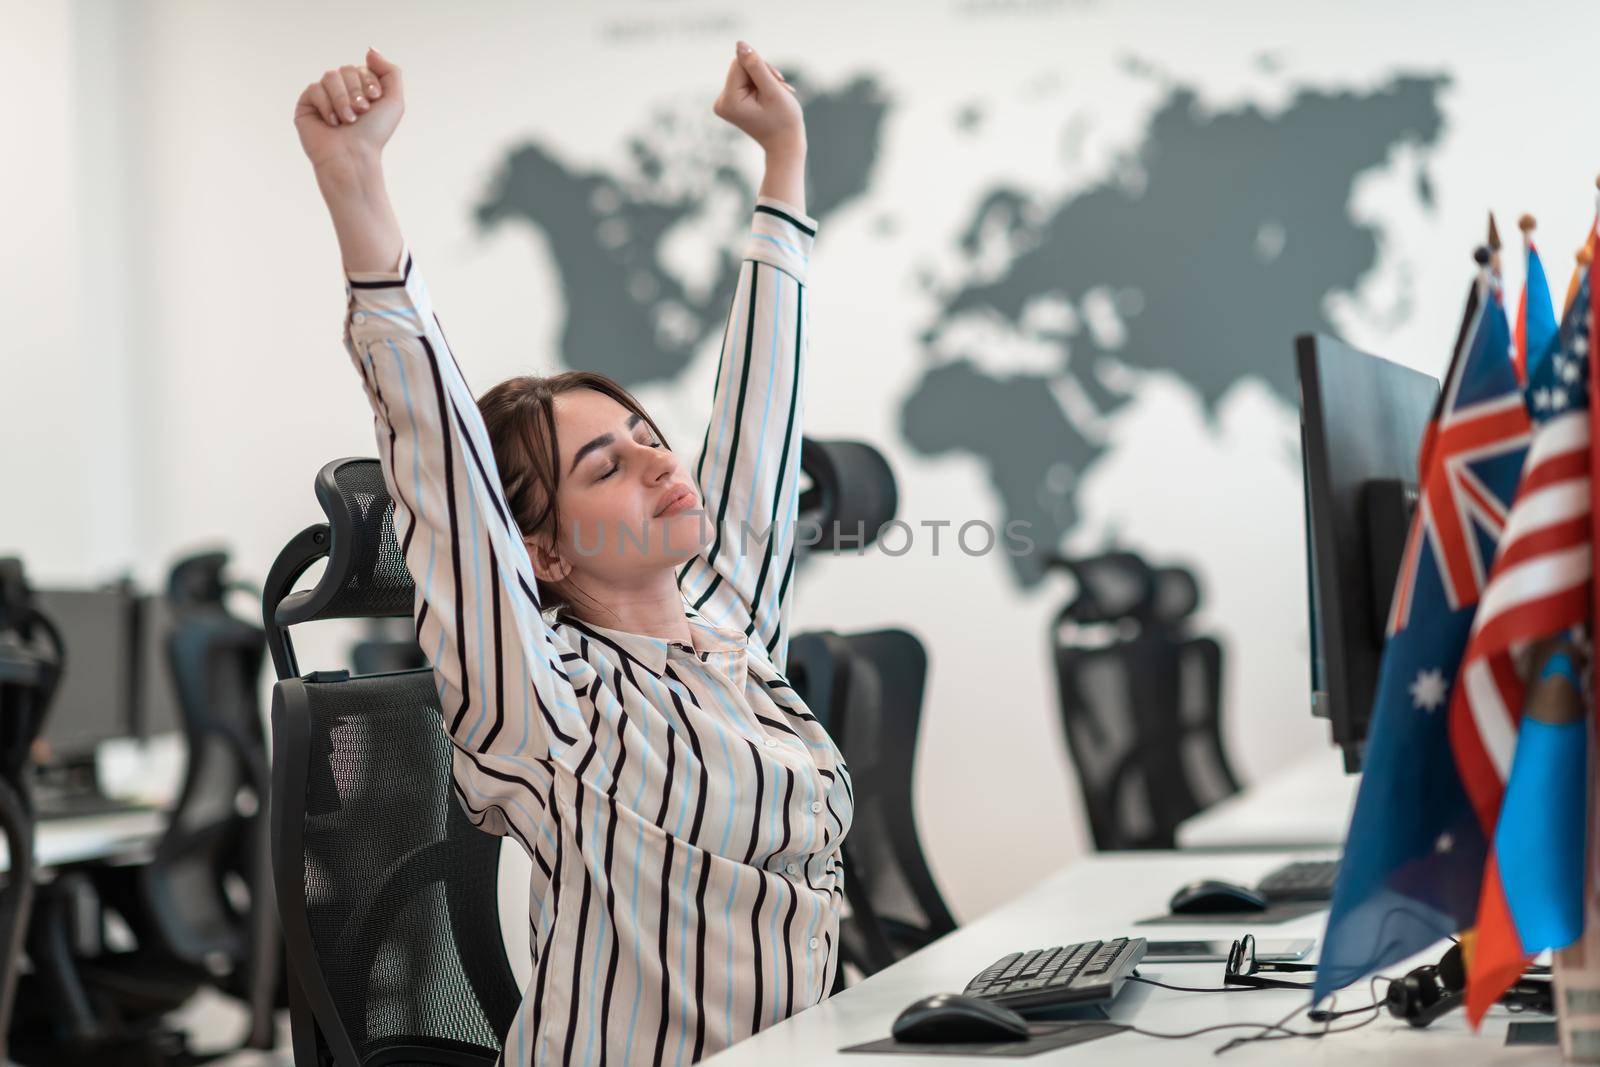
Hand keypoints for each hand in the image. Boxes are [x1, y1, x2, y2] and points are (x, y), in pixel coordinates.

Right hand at [294, 48, 405, 171]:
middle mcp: (341, 91)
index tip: (374, 100)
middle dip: (356, 91)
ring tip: (348, 120)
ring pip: (330, 76)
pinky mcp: (306, 105)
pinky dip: (327, 106)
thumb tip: (369, 49)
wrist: (354, 156)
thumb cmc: (374, 133)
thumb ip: (390, 71)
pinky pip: (314, 89)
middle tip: (361, 112)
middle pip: (345, 69)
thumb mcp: (394, 101)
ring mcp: (322, 97)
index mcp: (359, 90)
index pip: (361, 68)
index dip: (369, 82)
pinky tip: (332, 123)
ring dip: (343, 99)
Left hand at [712, 41, 804, 157]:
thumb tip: (739, 44)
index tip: (777, 82)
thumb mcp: (773, 90)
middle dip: (763, 73)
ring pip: (744, 72)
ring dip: (764, 79)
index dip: (761, 67)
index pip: (740, 63)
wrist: (784, 145)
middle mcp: (720, 102)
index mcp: (728, 100)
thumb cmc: (784, 121)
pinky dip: (760, 85)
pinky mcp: (730, 102)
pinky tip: (770, 97)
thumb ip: (756, 66)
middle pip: (740, 66)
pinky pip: (744, 80)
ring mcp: (724, 103)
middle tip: (780, 89)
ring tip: (778, 94)